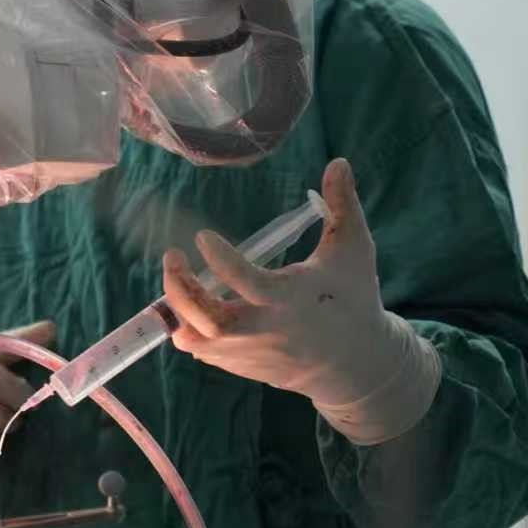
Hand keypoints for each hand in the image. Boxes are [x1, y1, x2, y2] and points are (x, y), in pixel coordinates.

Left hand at [162, 158, 439, 442]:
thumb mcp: (353, 251)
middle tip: (172, 256)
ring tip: (178, 277)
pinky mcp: (239, 365)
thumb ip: (342, 206)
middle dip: (179, 287)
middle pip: (207, 318)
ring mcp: (249, 352)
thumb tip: (339, 162)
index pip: (247, 282)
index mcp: (291, 299)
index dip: (220, 259)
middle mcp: (264, 329)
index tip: (202, 237)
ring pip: (195, 338)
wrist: (355, 364)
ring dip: (177, 309)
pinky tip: (193, 303)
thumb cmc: (353, 299)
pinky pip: (199, 349)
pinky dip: (188, 327)